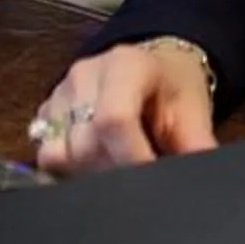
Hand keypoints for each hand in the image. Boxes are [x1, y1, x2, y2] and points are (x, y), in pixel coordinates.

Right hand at [27, 43, 216, 176]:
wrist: (156, 68)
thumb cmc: (174, 89)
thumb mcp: (193, 112)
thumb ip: (195, 146)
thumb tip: (199, 178)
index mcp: (126, 65)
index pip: (113, 119)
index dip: (130, 158)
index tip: (149, 177)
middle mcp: (85, 75)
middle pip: (84, 143)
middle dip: (112, 172)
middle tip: (139, 179)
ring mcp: (60, 94)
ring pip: (57, 154)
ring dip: (87, 174)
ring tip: (117, 170)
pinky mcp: (45, 113)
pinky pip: (45, 155)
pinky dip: (70, 170)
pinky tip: (95, 167)